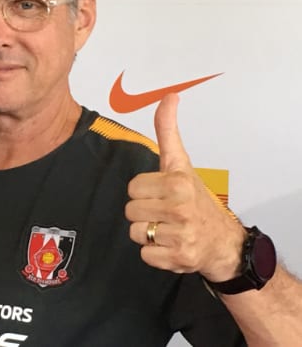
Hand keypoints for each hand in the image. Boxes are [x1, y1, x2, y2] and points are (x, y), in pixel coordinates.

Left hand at [125, 93, 246, 281]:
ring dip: (148, 233)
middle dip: (144, 212)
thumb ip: (167, 131)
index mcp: (177, 182)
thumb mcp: (181, 163)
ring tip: (167, 228)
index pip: (133, 187)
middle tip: (164, 212)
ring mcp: (181, 234)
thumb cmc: (196, 199)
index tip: (161, 192)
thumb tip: (169, 96)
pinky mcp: (178, 257)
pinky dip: (154, 253)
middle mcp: (180, 207)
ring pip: (135, 233)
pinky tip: (170, 245)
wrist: (223, 242)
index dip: (144, 191)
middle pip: (130, 210)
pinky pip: (144, 254)